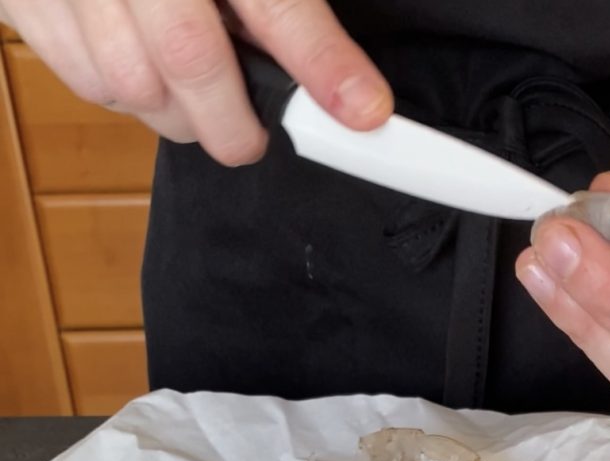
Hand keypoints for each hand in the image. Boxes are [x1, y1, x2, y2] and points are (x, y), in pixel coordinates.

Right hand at [0, 0, 391, 164]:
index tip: (366, 113)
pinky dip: (125, 96)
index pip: (273, 2)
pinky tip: (145, 73)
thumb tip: (343, 71)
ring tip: (197, 99)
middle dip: (234, 123)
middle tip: (254, 138)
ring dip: (178, 114)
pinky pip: (84, 80)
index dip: (321, 62)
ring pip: (132, 85)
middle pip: (190, 59)